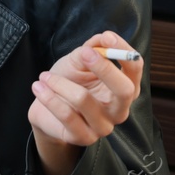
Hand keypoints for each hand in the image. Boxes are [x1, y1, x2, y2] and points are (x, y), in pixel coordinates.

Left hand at [27, 32, 145, 174]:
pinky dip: (50, 98)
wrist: (47, 109)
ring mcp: (103, 126)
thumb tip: (104, 38)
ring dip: (60, 83)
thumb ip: (92, 48)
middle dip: (105, 69)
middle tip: (83, 53)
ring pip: (84, 100)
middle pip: (125, 90)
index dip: (123, 51)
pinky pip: (67, 115)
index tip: (107, 37)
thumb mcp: (79, 60)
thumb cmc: (69, 81)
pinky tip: (39, 87)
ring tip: (44, 76)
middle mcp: (119, 109)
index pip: (135, 68)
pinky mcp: (84, 138)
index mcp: (124, 87)